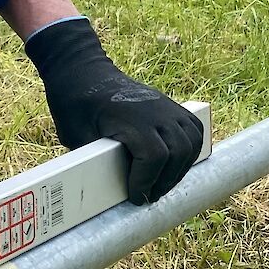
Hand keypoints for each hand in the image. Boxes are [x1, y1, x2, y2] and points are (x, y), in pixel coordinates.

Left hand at [25, 17, 203, 204]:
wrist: (82, 71)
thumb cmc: (75, 104)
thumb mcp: (76, 136)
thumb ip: (94, 161)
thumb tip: (102, 194)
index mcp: (130, 118)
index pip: (153, 156)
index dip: (147, 181)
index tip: (136, 197)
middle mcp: (154, 110)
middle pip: (177, 152)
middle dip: (165, 181)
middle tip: (149, 196)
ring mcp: (165, 105)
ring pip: (190, 142)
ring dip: (180, 168)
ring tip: (162, 184)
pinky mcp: (170, 105)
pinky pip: (193, 129)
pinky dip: (190, 149)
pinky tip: (176, 164)